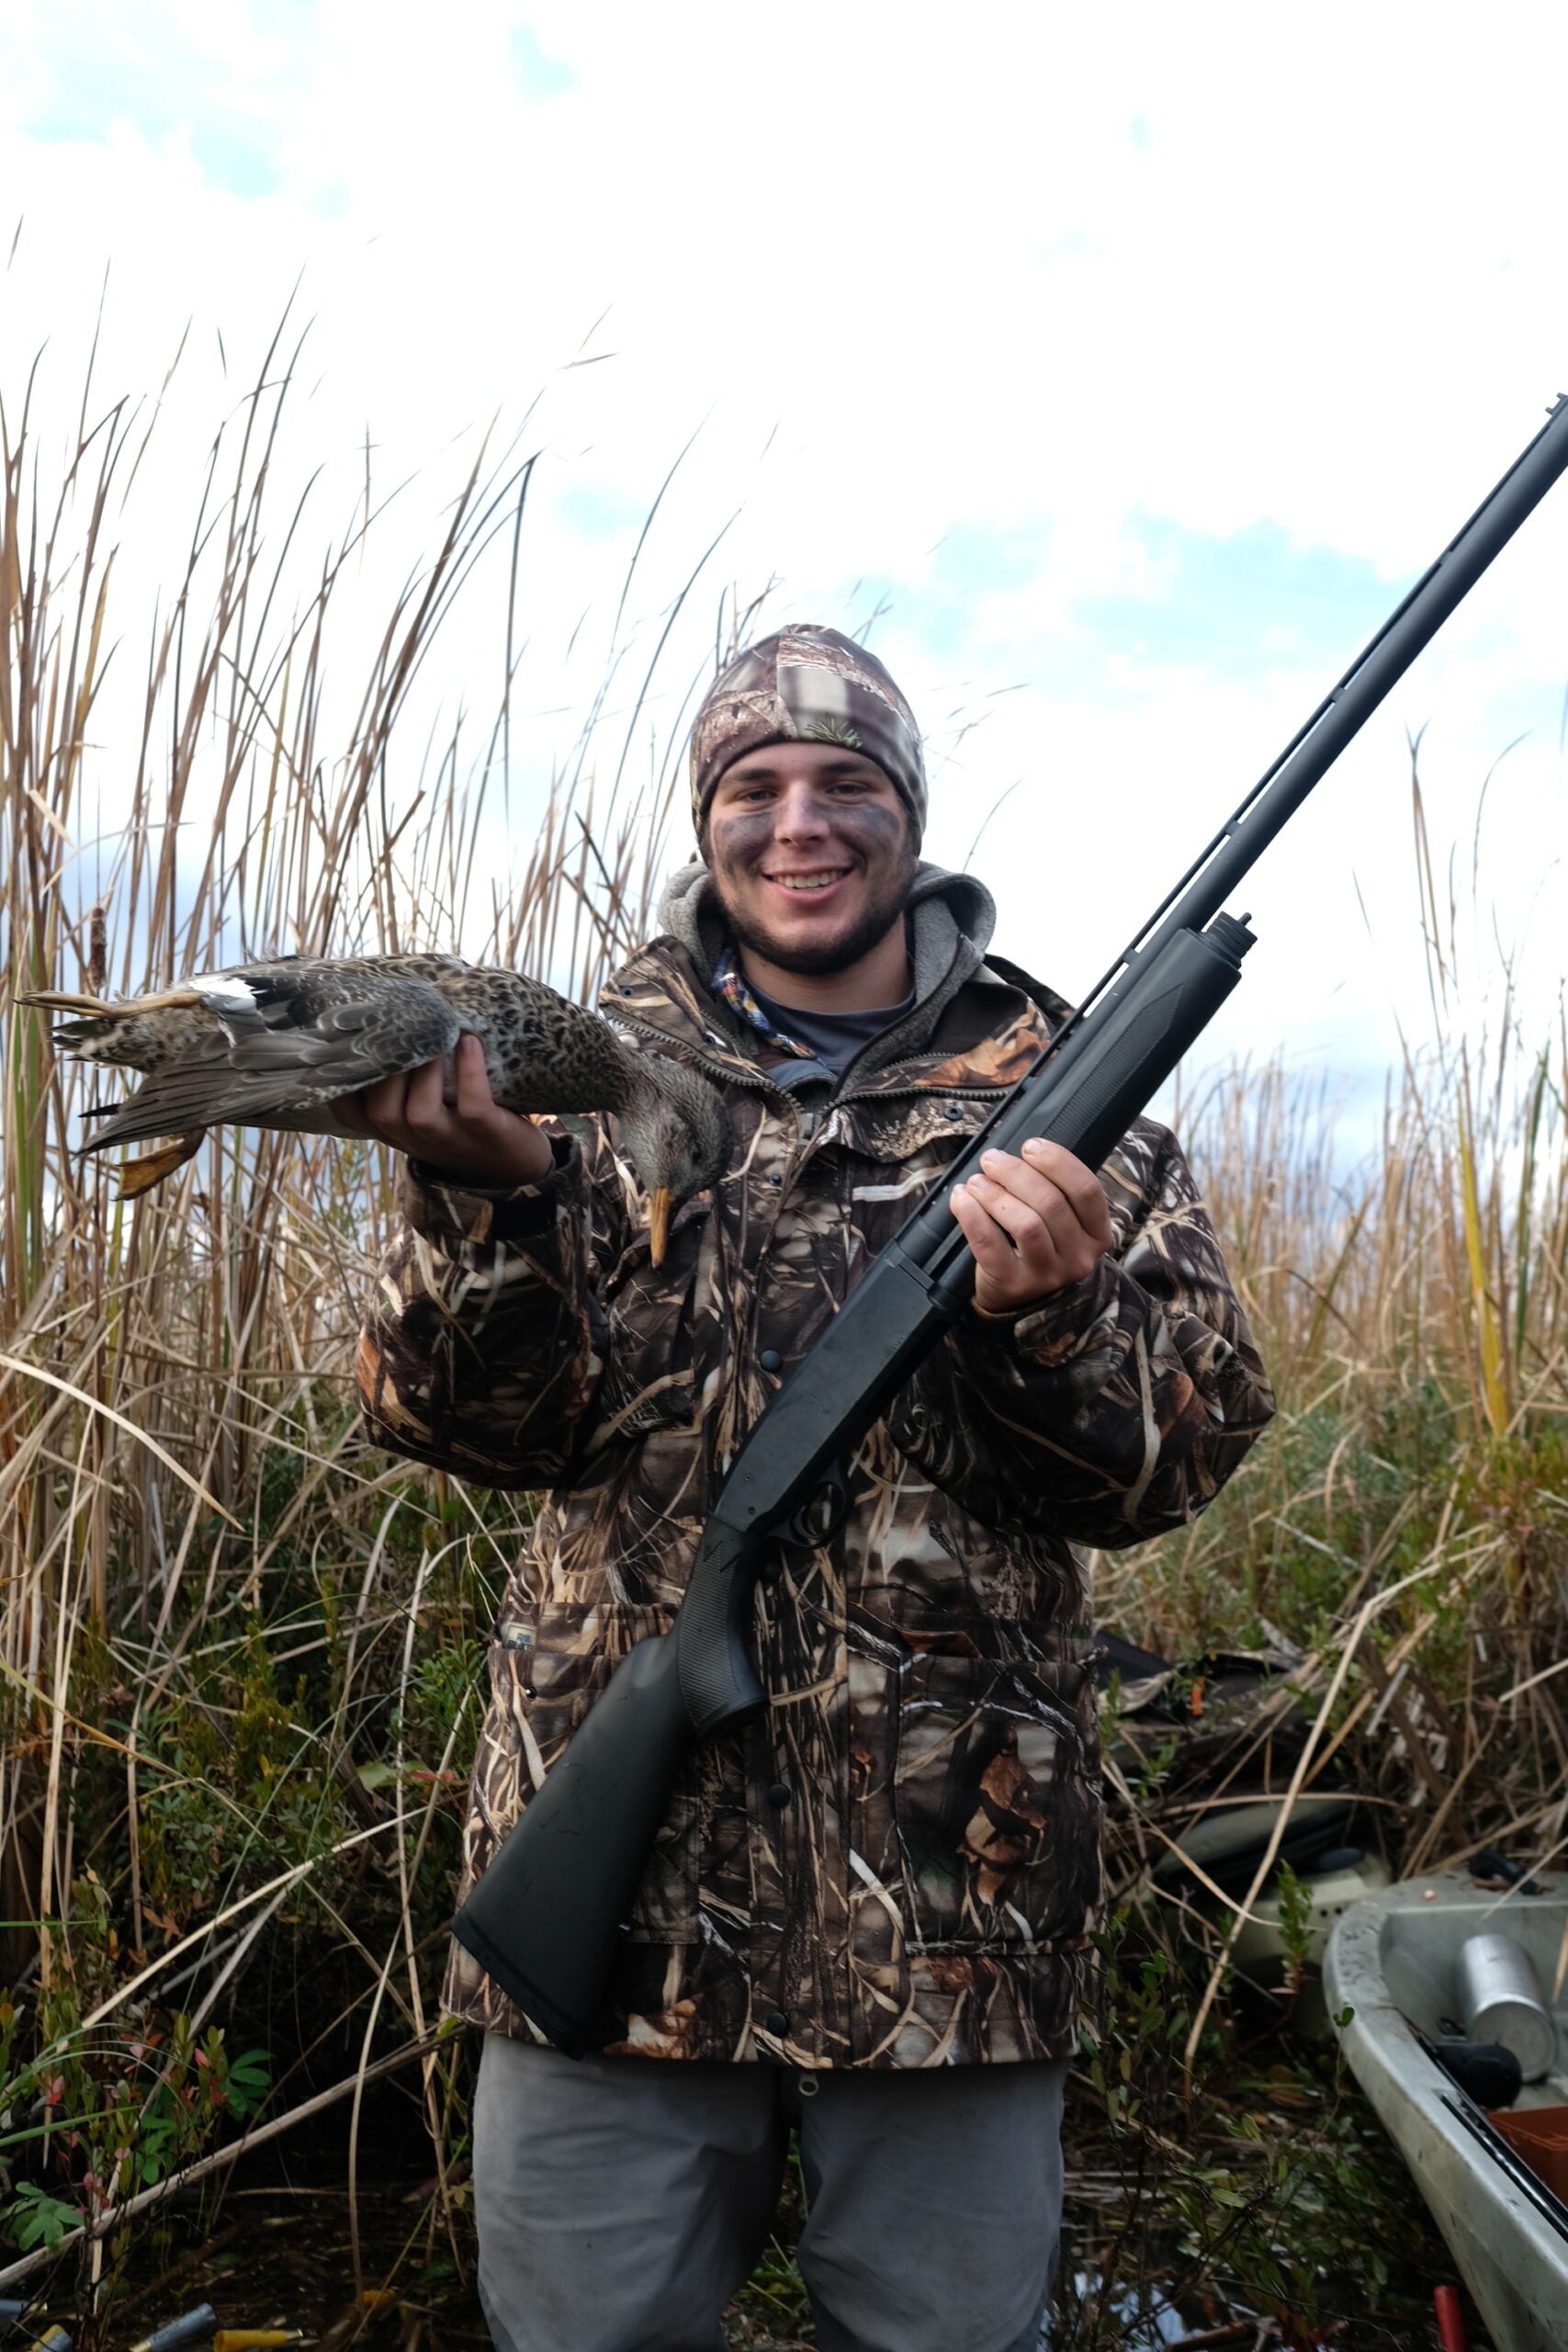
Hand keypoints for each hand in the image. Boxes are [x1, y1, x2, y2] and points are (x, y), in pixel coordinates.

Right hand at [331, 1033, 554, 1186]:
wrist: (516, 1164)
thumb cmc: (463, 1122)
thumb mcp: (425, 1108)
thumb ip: (404, 1081)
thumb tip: (386, 1016)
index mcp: (395, 1129)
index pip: (350, 1114)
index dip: (338, 1085)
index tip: (343, 1046)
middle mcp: (415, 1138)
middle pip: (380, 1112)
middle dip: (386, 1071)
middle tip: (400, 1030)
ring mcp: (450, 1140)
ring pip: (420, 1113)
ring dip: (425, 1071)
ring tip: (437, 1034)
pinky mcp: (486, 1134)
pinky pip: (472, 1106)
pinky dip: (469, 1073)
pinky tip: (469, 1042)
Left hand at [949, 1138, 1113, 1315]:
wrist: (1021, 1298)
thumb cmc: (1040, 1245)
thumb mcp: (1061, 1221)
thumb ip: (1052, 1188)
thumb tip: (1022, 1152)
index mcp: (1097, 1233)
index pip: (1087, 1190)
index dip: (1058, 1162)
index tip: (1030, 1146)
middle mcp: (1079, 1256)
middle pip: (1051, 1203)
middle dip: (1016, 1173)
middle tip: (991, 1160)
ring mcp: (1047, 1274)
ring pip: (1026, 1224)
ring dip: (995, 1194)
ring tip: (976, 1181)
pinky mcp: (1013, 1284)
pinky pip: (990, 1244)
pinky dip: (972, 1216)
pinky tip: (961, 1199)